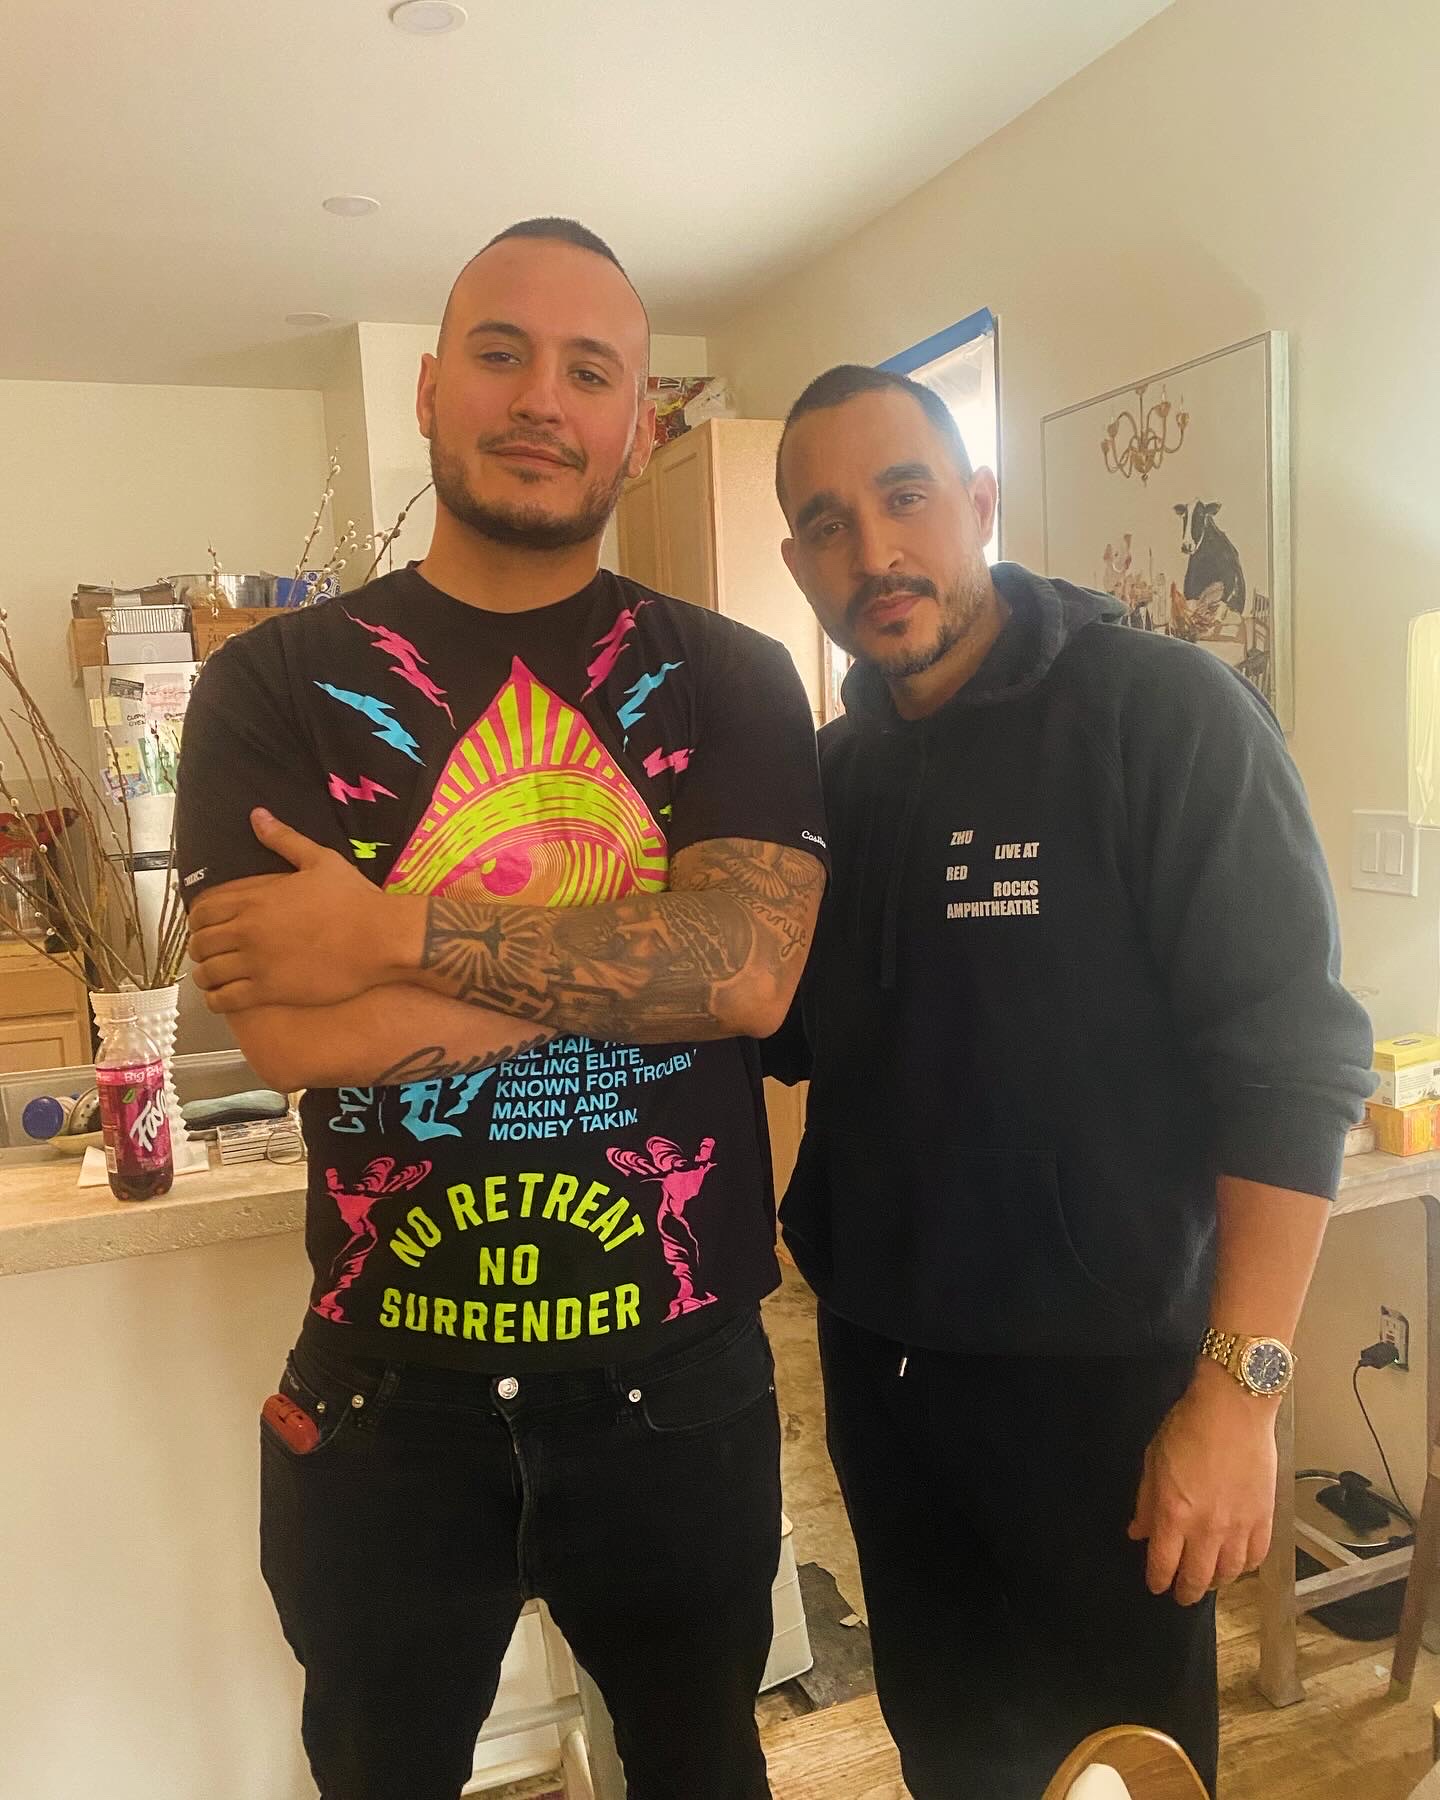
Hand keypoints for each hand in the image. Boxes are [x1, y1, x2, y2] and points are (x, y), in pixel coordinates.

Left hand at [188, 810, 402, 1010]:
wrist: (381, 938)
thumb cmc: (355, 899)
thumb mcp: (320, 860)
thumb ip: (284, 839)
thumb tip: (258, 816)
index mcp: (255, 899)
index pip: (201, 911)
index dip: (198, 920)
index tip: (208, 926)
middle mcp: (248, 931)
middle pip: (199, 943)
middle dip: (201, 948)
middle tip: (212, 953)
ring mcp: (256, 963)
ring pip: (207, 974)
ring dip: (205, 975)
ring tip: (215, 977)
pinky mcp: (270, 991)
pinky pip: (224, 1001)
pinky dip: (216, 1001)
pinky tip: (223, 997)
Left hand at [1128, 1362, 1278, 1605]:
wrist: (1233, 1409)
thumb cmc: (1188, 1427)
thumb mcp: (1153, 1461)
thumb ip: (1146, 1503)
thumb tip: (1138, 1532)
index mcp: (1175, 1514)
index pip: (1163, 1565)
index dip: (1158, 1580)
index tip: (1155, 1585)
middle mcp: (1208, 1528)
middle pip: (1197, 1578)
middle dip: (1185, 1591)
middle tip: (1181, 1594)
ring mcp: (1239, 1526)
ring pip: (1229, 1574)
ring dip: (1215, 1582)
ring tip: (1207, 1579)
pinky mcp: (1264, 1518)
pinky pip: (1255, 1557)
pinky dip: (1244, 1567)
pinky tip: (1237, 1564)